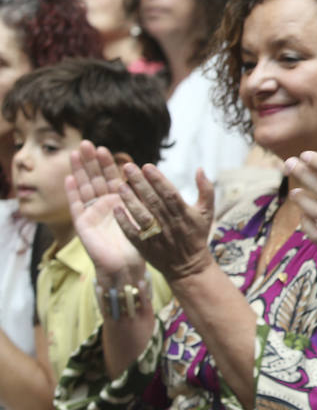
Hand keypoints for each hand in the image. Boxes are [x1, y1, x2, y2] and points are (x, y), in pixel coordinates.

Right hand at [65, 142, 144, 282]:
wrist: (129, 266)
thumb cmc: (142, 243)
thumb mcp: (148, 215)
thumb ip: (148, 196)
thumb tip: (153, 176)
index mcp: (121, 201)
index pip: (112, 178)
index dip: (107, 164)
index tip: (105, 148)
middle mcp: (105, 204)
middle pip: (95, 178)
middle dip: (90, 162)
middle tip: (86, 143)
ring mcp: (92, 213)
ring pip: (84, 187)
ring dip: (79, 171)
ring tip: (75, 154)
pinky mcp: (83, 224)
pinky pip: (76, 206)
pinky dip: (72, 192)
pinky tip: (69, 178)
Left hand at [107, 156, 215, 286]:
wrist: (189, 266)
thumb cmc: (196, 235)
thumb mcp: (207, 212)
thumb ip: (206, 190)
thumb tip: (199, 169)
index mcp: (185, 214)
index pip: (169, 193)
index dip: (158, 179)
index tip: (146, 166)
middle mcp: (170, 224)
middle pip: (153, 200)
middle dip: (140, 183)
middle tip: (127, 167)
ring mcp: (156, 236)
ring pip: (141, 215)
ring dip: (130, 200)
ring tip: (119, 184)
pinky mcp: (145, 247)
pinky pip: (132, 233)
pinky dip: (124, 221)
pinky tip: (116, 208)